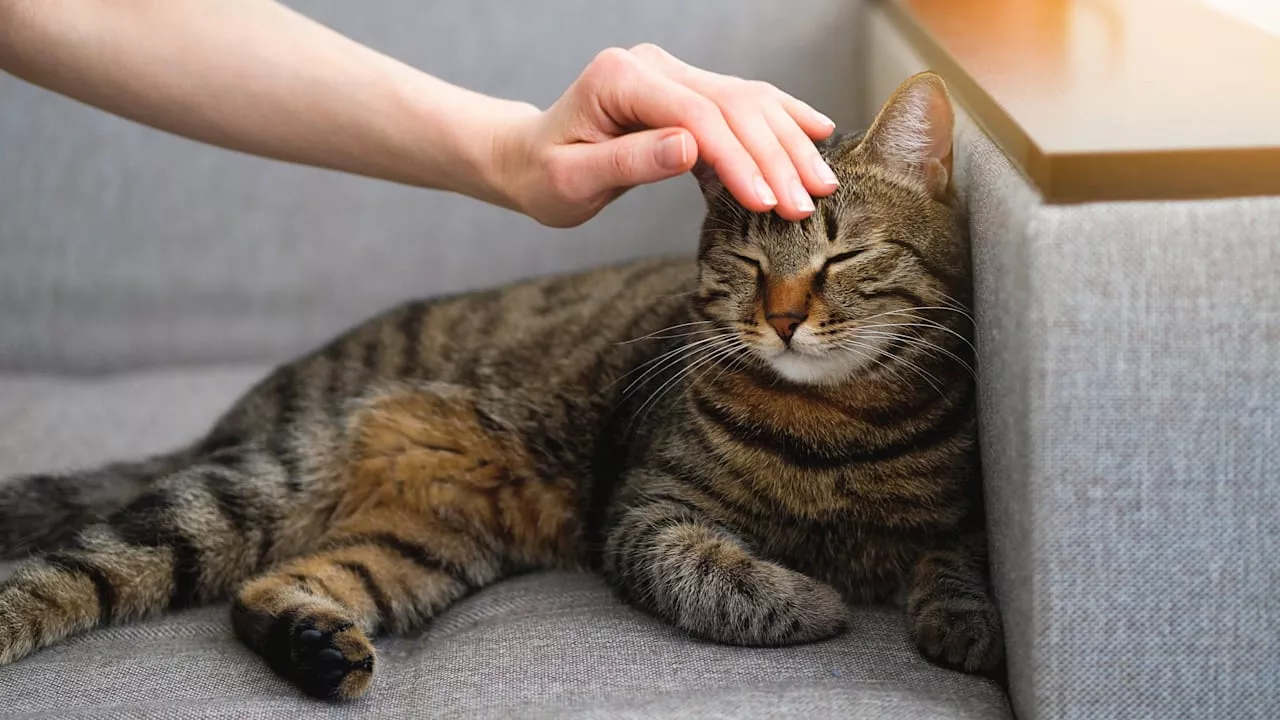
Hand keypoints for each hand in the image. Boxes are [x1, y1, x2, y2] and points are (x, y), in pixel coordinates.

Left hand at [495, 44, 839, 227]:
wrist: (529, 158)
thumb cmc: (544, 175)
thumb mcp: (572, 180)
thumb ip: (629, 161)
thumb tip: (689, 149)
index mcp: (620, 79)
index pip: (696, 115)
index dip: (737, 159)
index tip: (767, 202)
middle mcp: (653, 66)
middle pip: (732, 104)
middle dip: (775, 156)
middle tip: (806, 204)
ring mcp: (674, 75)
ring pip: (748, 100)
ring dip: (789, 141)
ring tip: (822, 184)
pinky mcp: (687, 91)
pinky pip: (744, 102)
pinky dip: (783, 120)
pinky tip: (817, 133)